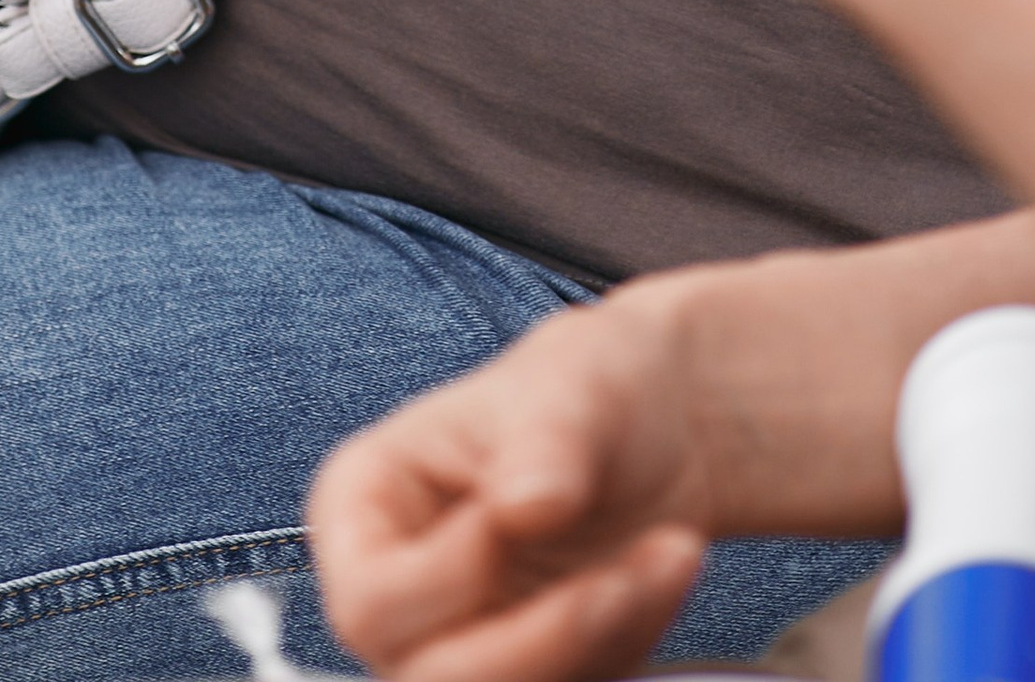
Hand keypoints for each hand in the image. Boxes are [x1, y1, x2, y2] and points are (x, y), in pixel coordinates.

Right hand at [311, 284, 711, 681]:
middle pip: (431, 680)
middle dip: (544, 638)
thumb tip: (521, 509)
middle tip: (624, 577)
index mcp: (363, 509)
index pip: (370, 602)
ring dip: (601, 642)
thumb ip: (543, 443)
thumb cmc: (586, 384)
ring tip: (671, 552)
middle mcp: (398, 593)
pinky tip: (666, 569)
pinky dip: (630, 644)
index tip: (534, 513)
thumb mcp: (569, 382)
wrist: (656, 421)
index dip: (451, 581)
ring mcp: (461, 642)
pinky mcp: (530, 670)